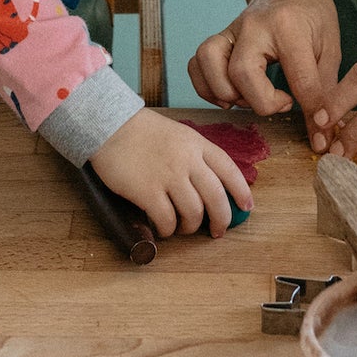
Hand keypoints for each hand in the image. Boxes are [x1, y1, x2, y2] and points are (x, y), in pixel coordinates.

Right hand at [88, 107, 251, 237]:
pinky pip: (167, 220)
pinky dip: (168, 230)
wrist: (110, 125)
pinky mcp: (147, 191)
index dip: (241, 191)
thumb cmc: (143, 132)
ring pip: (193, 213)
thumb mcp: (178, 134)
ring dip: (191, 227)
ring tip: (183, 228)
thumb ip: (196, 155)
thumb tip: (210, 186)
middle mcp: (187, 160)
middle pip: (216, 197)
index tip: (246, 206)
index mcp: (197, 144)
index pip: (229, 169)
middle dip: (221, 219)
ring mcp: (168, 176)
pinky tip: (164, 228)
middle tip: (217, 231)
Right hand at [187, 0, 340, 121]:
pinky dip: (207, 86)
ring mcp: (231, 30)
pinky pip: (195, 64)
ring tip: (250, 97)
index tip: (319, 119)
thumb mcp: (330, 48)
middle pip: (241, 73)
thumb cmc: (313, 18)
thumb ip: (325, 90)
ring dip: (227, 93)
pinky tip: (230, 93)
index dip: (311, 107)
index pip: (298, 77)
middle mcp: (253, 26)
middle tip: (282, 102)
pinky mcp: (218, 38)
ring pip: (209, 63)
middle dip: (261, 102)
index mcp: (289, 26)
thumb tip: (323, 134)